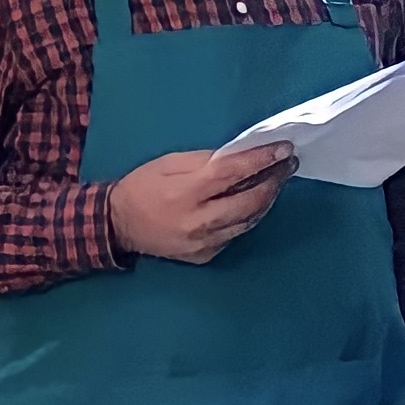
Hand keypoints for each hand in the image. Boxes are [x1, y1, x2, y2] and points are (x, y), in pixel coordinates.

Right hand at [108, 144, 298, 265]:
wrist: (117, 226)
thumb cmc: (141, 187)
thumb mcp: (168, 163)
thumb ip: (206, 161)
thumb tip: (241, 157)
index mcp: (185, 193)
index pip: (233, 173)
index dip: (262, 160)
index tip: (284, 149)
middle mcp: (197, 222)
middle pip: (250, 202)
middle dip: (273, 181)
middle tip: (287, 165)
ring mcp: (203, 243)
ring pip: (248, 221)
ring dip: (266, 200)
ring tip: (275, 181)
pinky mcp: (204, 255)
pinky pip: (235, 234)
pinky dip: (246, 217)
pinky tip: (250, 204)